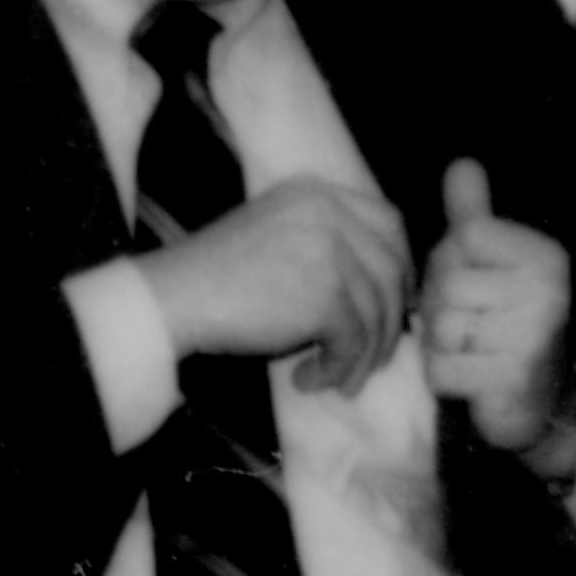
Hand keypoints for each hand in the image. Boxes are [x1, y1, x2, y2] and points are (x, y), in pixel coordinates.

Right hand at [138, 175, 412, 395]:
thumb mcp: (277, 237)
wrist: (174, 297)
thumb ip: (326, 244)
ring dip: (361, 357)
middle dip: (388, 318)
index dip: (400, 263)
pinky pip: (354, 342)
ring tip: (335, 380)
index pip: (388, 220)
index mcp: (319, 193)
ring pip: (377, 313)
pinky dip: (337, 370)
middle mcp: (332, 213)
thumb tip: (386, 289)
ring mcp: (332, 252)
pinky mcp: (327, 296)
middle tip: (371, 355)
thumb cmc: (216, 278)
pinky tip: (306, 381)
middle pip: (392, 269)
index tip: (392, 301)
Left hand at [422, 159, 575, 469]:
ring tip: (472, 352)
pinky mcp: (512, 380)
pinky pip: (441, 370)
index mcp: (544, 256)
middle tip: (472, 327)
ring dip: (442, 348)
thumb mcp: (492, 264)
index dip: (450, 264)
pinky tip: (472, 380)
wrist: (541, 402)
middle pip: (447, 286)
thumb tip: (462, 162)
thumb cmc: (505, 324)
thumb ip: (474, 216)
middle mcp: (548, 292)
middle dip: (443, 311)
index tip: (474, 286)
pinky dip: (445, 379)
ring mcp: (533, 338)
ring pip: (440, 329)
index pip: (464, 237)